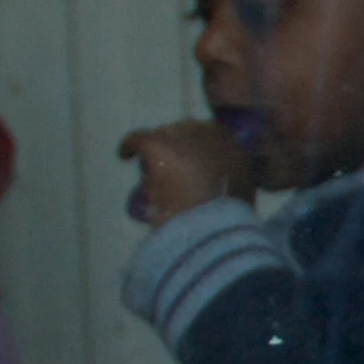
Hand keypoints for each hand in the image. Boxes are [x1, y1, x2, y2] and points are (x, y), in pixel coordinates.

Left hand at [119, 118, 252, 227]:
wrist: (212, 232)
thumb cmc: (227, 222)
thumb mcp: (239, 196)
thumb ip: (229, 181)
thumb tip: (215, 181)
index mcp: (237, 147)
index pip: (212, 135)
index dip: (196, 149)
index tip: (188, 164)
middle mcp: (214, 134)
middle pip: (186, 131)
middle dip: (176, 148)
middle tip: (167, 171)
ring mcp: (186, 139)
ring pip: (164, 136)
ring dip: (158, 152)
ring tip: (152, 173)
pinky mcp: (162, 146)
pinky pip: (140, 138)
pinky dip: (130, 145)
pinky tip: (125, 154)